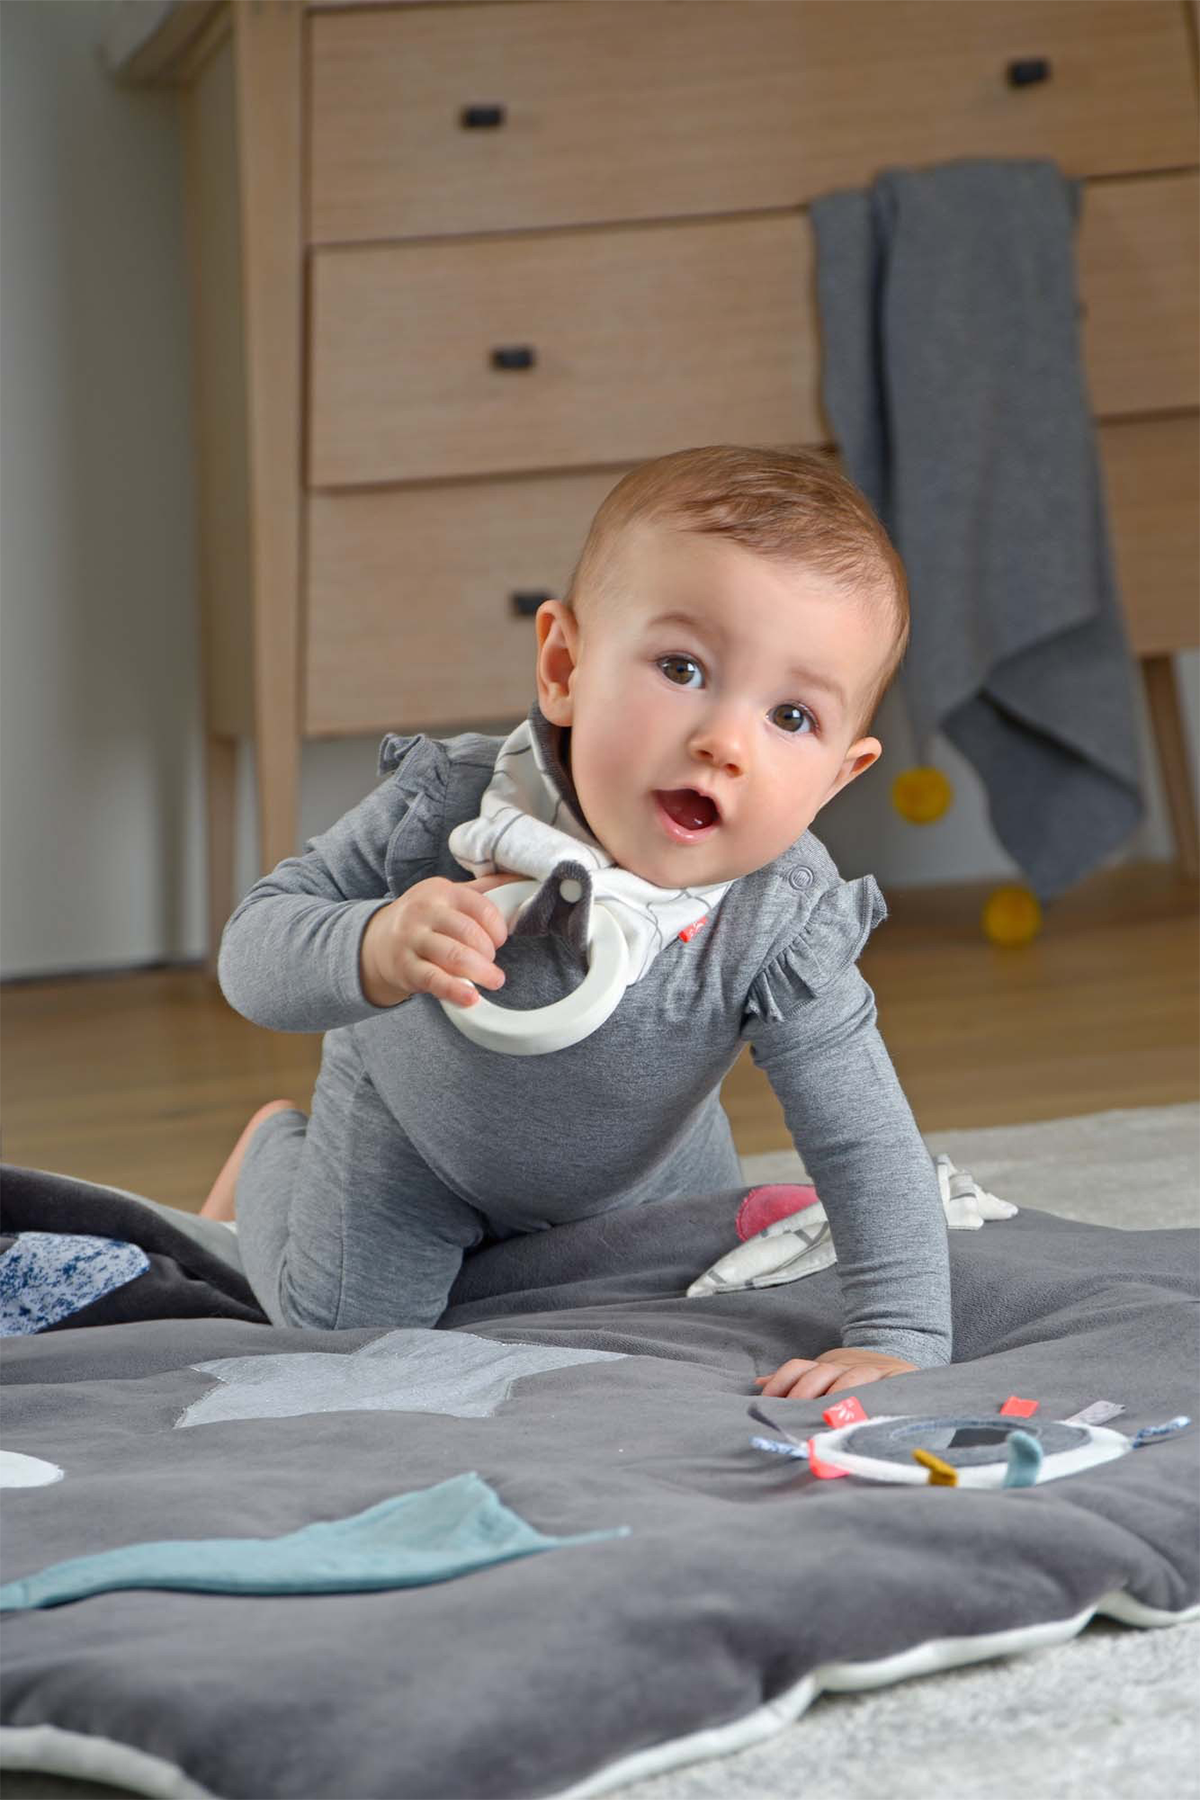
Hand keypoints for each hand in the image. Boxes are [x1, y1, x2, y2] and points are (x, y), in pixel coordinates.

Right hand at [360, 874, 525, 1008]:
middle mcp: (424, 912)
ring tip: (494, 980)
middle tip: (492, 962)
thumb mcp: (448, 895)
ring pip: (454, 956)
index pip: (480, 907)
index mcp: (441, 892)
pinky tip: (471, 997)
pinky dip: (456, 990)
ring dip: (481, 971)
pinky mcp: (406, 967)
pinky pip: (435, 980)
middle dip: (488, 952)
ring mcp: (412, 940)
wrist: (377, 940)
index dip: (498, 927)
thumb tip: (524, 879)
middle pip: (468, 933)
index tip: (500, 940)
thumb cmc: (425, 918)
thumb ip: (484, 889)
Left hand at [754, 1346, 917, 1400]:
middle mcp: (845, 1366)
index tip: (766, 1402)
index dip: (781, 1383)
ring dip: (836, 1396)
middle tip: (794, 1415)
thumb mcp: (823, 1376)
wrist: (896, 1360)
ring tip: (824, 1417)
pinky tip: (863, 1415)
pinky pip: (883, 1389)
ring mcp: (870, 1372)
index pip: (798, 1368)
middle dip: (803, 1393)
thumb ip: (794, 1381)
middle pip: (820, 1373)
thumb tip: (759, 1383)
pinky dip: (873, 1399)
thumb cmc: (852, 1378)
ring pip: (849, 1379)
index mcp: (824, 1367)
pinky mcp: (896, 1379)